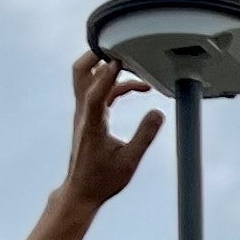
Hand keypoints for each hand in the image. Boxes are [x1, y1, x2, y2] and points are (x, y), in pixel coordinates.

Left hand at [59, 54, 165, 211]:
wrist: (81, 191)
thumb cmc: (102, 180)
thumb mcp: (129, 161)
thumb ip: (144, 136)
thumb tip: (159, 112)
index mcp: (91, 124)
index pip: (95, 92)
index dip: (107, 75)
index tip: (121, 59)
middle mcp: (84, 113)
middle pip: (81, 72)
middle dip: (97, 55)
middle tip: (122, 48)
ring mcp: (85, 113)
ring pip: (90, 78)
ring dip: (110, 68)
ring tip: (138, 67)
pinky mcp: (90, 117)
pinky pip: (101, 91)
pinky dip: (117, 84)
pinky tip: (139, 89)